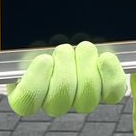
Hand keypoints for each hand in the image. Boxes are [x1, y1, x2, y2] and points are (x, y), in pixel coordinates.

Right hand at [7, 42, 127, 117]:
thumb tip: (37, 55)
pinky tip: (105, 58)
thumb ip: (31, 48)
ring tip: (84, 49)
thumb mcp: (34, 36)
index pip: (24, 105)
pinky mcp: (107, 91)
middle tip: (65, 49)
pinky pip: (111, 93)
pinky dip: (109, 74)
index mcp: (29, 88)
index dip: (34, 86)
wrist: (81, 31)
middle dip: (64, 70)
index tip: (44, 60)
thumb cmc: (53, 35)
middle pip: (58, 103)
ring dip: (85, 68)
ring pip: (85, 101)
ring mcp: (82, 99)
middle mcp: (55, 100)